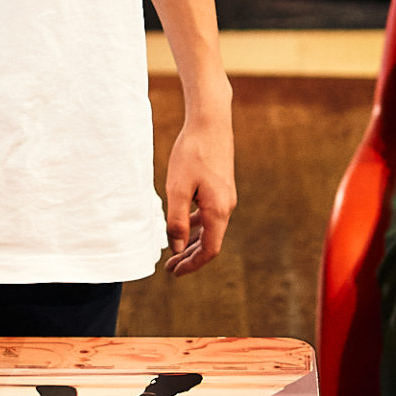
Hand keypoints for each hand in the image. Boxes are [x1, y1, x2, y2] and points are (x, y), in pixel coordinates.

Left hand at [161, 113, 235, 274]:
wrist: (211, 123)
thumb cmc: (192, 153)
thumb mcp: (177, 189)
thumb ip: (176, 220)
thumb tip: (176, 246)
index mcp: (217, 210)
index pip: (209, 250)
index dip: (192, 264)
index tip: (174, 272)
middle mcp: (226, 207)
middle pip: (210, 242)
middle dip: (190, 257)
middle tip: (170, 266)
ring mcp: (225, 197)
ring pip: (210, 229)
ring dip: (192, 242)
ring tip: (174, 250)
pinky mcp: (221, 188)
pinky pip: (209, 215)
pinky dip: (196, 225)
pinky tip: (183, 225)